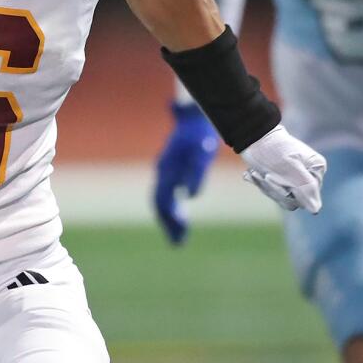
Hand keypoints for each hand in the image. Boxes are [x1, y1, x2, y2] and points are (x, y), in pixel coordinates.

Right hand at [153, 101, 219, 243]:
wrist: (195, 118)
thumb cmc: (200, 136)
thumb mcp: (202, 153)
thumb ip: (197, 174)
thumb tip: (191, 196)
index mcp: (167, 170)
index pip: (163, 200)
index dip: (170, 218)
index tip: (180, 234)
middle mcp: (163, 172)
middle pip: (160, 204)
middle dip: (168, 224)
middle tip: (178, 243)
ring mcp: (165, 170)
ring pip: (162, 200)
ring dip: (169, 219)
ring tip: (179, 237)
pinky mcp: (171, 169)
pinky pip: (167, 194)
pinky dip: (172, 208)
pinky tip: (181, 217)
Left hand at [239, 124, 325, 213]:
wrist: (252, 136)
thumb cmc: (271, 149)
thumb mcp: (288, 168)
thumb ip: (305, 187)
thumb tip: (315, 210)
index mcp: (316, 169)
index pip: (308, 199)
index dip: (288, 192)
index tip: (270, 177)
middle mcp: (309, 175)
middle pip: (295, 200)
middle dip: (275, 190)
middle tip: (263, 174)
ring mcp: (296, 178)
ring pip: (283, 198)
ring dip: (265, 187)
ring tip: (255, 172)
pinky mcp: (282, 179)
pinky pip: (274, 193)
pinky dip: (261, 184)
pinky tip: (253, 173)